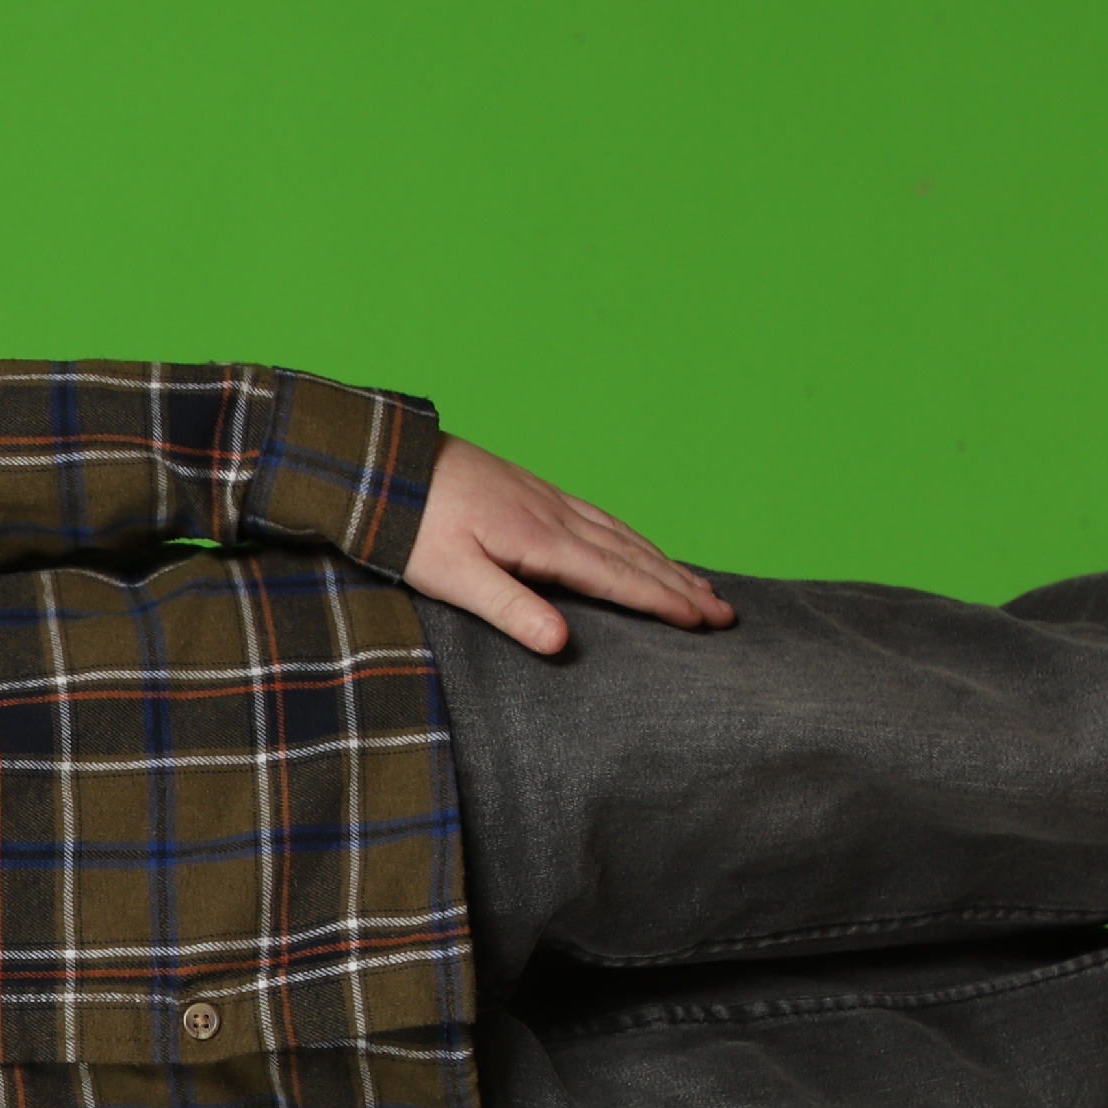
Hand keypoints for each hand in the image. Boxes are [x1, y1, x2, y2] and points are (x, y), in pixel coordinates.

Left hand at [406, 436, 733, 654]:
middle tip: (724, 612)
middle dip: (679, 585)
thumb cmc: (411, 526)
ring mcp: (545, 499)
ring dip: (662, 560)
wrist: (383, 465)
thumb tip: (562, 643)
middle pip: (632, 554)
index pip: (618, 577)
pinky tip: (633, 544)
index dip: (663, 601)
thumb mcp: (454, 576)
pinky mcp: (530, 491)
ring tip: (696, 584)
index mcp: (542, 541)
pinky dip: (630, 537)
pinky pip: (598, 518)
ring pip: (620, 534)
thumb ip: (509, 608)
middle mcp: (555, 516)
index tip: (705, 621)